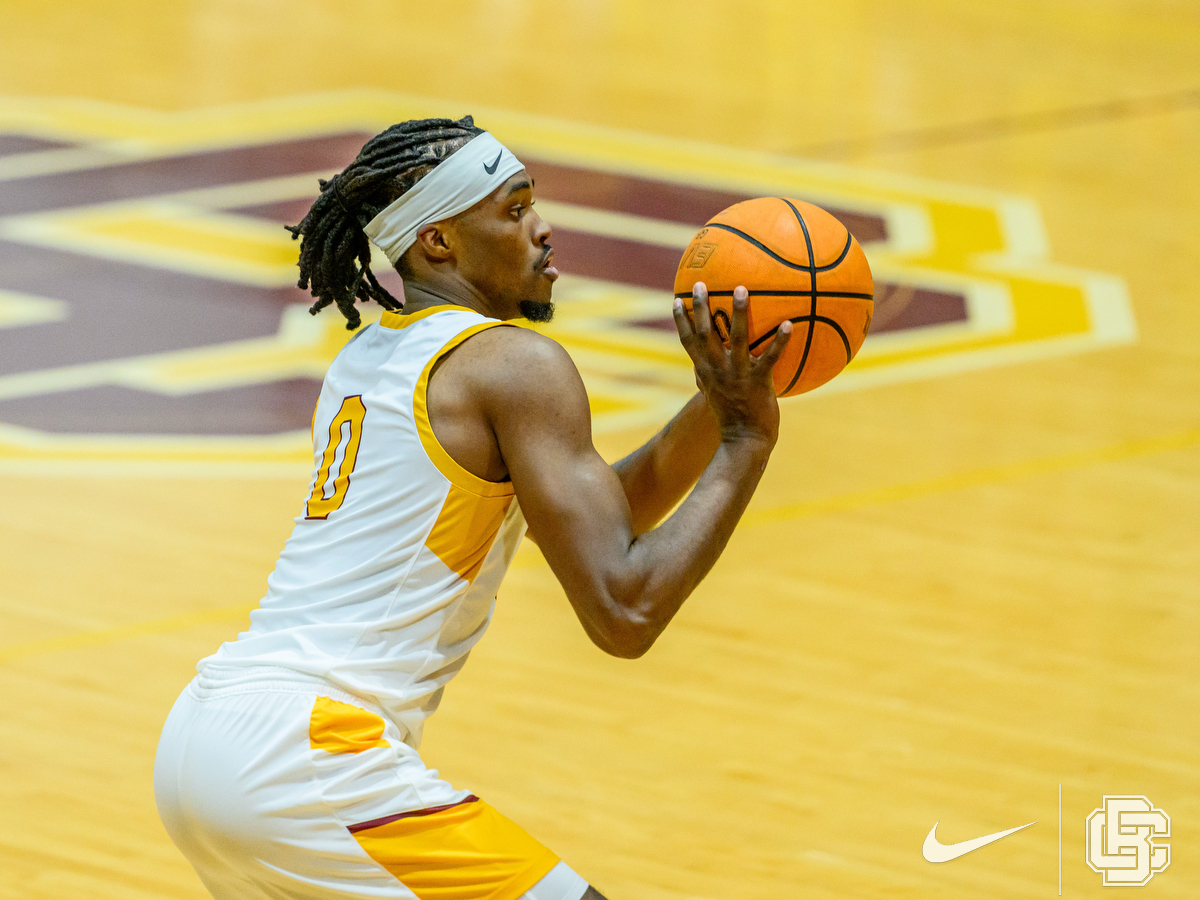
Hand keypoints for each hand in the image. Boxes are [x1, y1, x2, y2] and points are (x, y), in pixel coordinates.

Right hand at [673, 282, 791, 446]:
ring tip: (742, 289)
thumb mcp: (715, 394)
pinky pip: (770, 357)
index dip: (681, 320)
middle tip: (700, 283)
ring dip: (738, 313)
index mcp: (706, 371)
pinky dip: (779, 341)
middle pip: (705, 333)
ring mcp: (738, 375)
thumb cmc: (733, 417)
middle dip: (700, 307)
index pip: (688, 342)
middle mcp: (718, 370)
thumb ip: (709, 375)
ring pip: (736, 338)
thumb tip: (705, 363)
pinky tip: (789, 323)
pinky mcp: (759, 382)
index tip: (677, 298)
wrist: (744, 441)